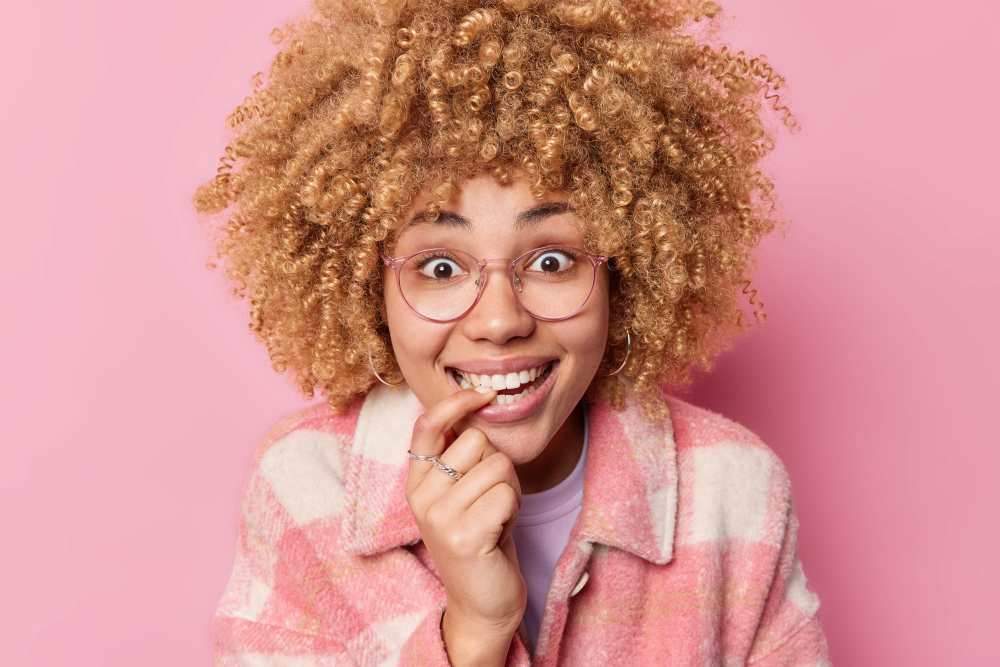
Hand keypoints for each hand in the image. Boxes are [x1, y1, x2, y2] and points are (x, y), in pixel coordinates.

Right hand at [405, 386, 526, 635]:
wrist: (483, 604)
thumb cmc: (482, 539)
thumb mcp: (463, 494)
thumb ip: (459, 456)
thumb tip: (476, 402)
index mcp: (418, 481)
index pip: (428, 425)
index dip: (456, 403)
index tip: (484, 393)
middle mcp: (422, 496)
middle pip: (478, 441)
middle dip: (498, 466)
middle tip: (492, 502)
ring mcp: (439, 516)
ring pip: (498, 466)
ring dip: (511, 491)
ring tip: (496, 519)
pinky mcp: (462, 535)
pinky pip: (506, 494)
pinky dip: (514, 511)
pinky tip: (500, 534)